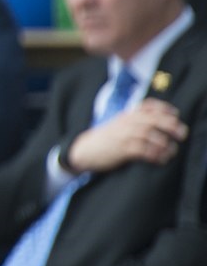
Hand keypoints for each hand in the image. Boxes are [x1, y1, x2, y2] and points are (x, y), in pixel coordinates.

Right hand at [65, 98, 188, 173]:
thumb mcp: (119, 124)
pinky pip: (141, 150)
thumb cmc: (106, 139)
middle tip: (181, 134)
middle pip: (152, 119)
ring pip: (148, 135)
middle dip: (169, 125)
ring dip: (163, 143)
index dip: (164, 109)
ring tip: (171, 151)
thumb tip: (160, 120)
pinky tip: (160, 159)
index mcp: (126, 115)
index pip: (147, 106)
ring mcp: (123, 135)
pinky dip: (154, 154)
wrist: (84, 150)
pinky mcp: (120, 149)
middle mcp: (126, 123)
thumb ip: (135, 120)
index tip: (175, 114)